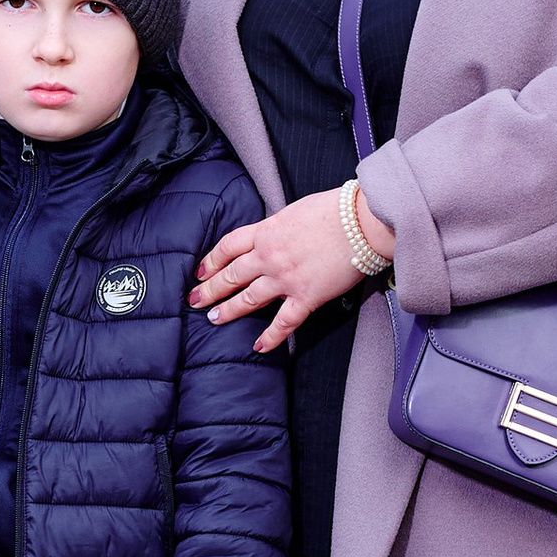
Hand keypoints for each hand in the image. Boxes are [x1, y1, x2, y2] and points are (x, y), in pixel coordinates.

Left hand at [188, 183, 392, 352]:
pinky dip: (270, 337)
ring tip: (214, 319)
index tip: (201, 271)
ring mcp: (286, 278)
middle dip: (210, 289)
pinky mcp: (306, 296)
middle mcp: (269, 256)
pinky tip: (258, 346)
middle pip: (231, 275)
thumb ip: (277, 227)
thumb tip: (270, 234)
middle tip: (194, 300)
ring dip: (229, 311)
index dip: (211, 260)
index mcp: (266, 231)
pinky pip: (284, 322)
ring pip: (248, 299)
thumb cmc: (334, 209)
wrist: (361, 222)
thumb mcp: (295, 210)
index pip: (228, 246)